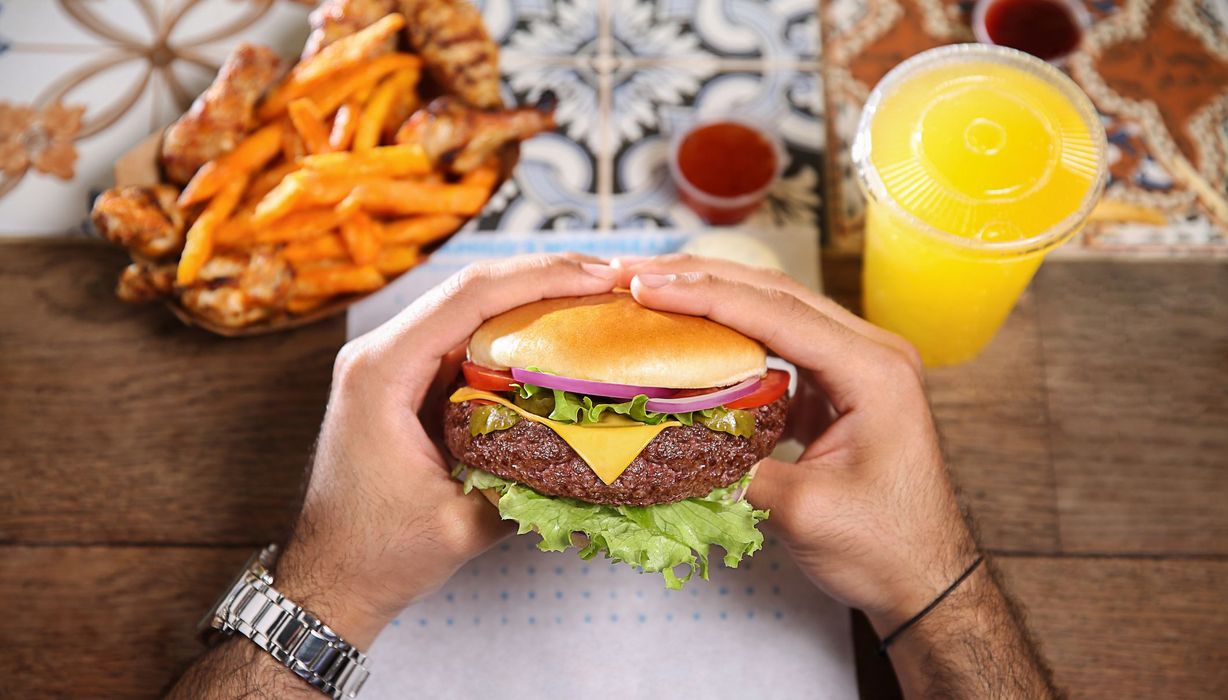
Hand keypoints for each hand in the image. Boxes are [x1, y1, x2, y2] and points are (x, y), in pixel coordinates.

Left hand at [275, 254, 619, 647]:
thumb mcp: (464, 525)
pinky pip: (467, 338)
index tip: (600, 276)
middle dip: (547, 275)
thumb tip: (605, 458)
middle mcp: (381, 352)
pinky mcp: (409, 380)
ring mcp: (393, 362)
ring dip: (535, 298)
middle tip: (614, 278)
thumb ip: (530, 487)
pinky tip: (562, 335)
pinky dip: (517, 331)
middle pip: (473, 288)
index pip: (469, 296)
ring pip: (472, 307)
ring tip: (598, 296)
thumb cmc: (379, 554)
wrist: (330, 576)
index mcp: (381, 371)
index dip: (542, 277)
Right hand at [612, 255, 977, 630]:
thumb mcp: (802, 512)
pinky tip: (689, 332)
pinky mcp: (839, 385)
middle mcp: (871, 353)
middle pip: (775, 294)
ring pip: (776, 310)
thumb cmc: (883, 549)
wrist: (925, 579)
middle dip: (701, 278)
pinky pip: (780, 342)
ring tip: (650, 288)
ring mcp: (857, 365)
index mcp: (874, 372)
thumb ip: (734, 467)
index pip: (778, 315)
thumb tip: (663, 437)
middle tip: (633, 273)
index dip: (706, 296)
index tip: (646, 286)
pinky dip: (731, 333)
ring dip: (713, 297)